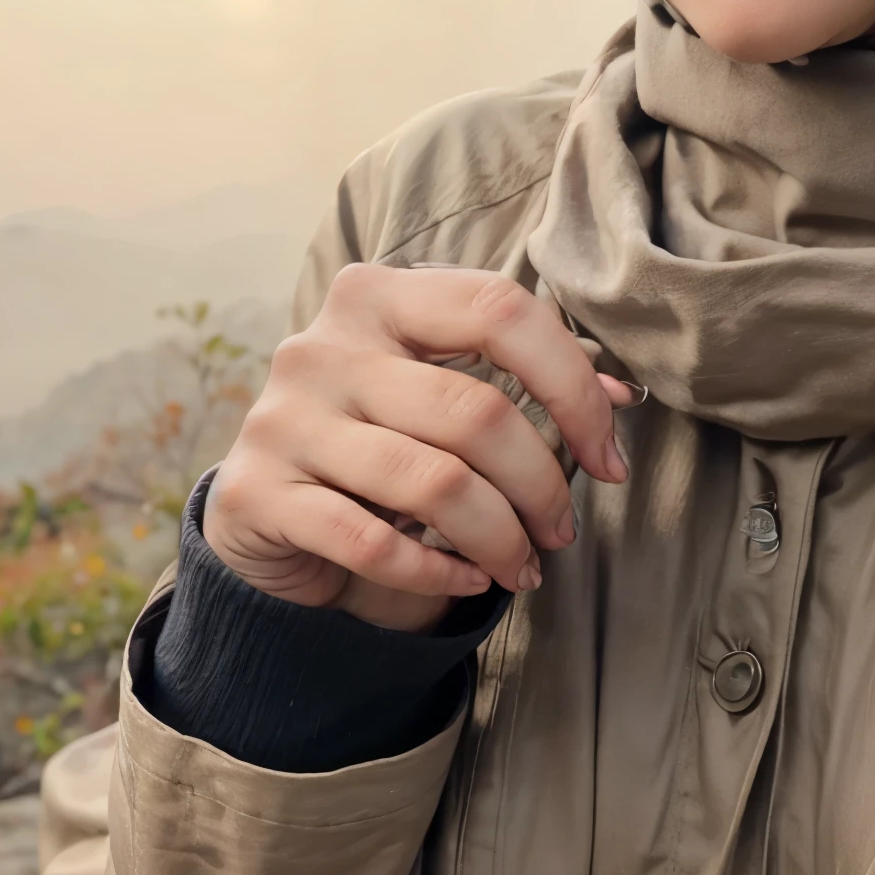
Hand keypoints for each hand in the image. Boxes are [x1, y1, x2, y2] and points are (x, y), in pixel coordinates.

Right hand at [202, 265, 635, 631]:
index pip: (500, 309)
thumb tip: (620, 395)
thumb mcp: (444, 388)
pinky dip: (438, 571)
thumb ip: (525, 376)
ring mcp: (281, 419)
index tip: (607, 456)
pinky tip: (467, 579)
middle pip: (475, 411)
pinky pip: (371, 542)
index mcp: (377, 295)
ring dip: (500, 538)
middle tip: (561, 530)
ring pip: (433, 482)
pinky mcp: (255, 494)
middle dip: (541, 485)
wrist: (266, 506)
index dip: (572, 386)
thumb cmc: (379, 435)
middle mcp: (321, 346)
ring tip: (524, 566)